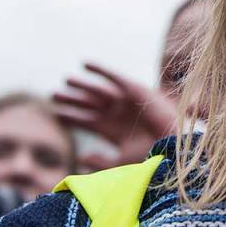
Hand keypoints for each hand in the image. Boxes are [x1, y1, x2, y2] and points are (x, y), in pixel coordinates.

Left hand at [53, 63, 179, 170]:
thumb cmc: (149, 157)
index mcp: (112, 131)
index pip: (87, 122)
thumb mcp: (120, 162)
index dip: (71, 117)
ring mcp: (126, 102)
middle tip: (53, 96)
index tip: (56, 114)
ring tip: (65, 81)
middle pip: (89, 105)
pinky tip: (83, 64)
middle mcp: (117, 115)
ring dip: (82, 85)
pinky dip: (100, 70)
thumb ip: (100, 162)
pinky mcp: (135, 90)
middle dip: (72, 100)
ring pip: (98, 91)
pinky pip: (114, 77)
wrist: (173, 146)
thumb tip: (81, 157)